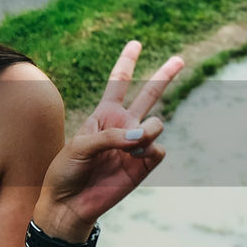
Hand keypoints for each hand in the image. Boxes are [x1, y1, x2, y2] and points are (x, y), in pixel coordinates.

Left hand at [38, 40, 185, 230]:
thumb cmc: (66, 172)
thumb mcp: (78, 147)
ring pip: (157, 123)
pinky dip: (148, 149)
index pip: (118, 83)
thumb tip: (145, 134)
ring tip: (131, 144)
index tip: (135, 43)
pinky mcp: (144, 164)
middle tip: (180, 59)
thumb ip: (110, 136)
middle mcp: (122, 126)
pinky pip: (157, 148)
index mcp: (103, 115)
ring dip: (148, 129)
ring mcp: (135, 145)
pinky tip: (134, 157)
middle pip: (148, 94)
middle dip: (164, 76)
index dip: (126, 63)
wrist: (69, 204)